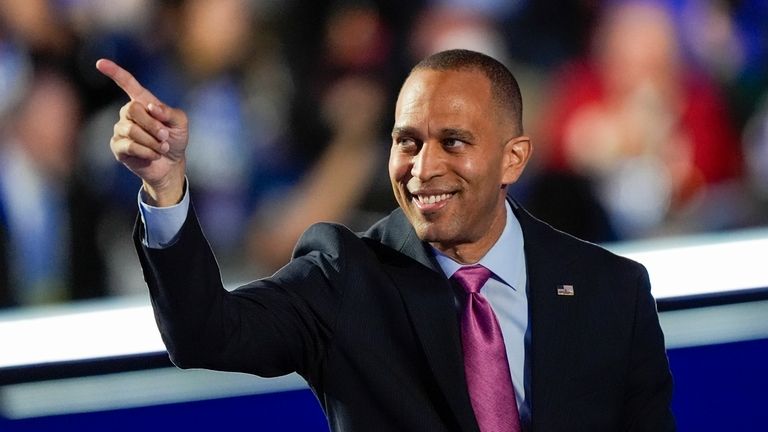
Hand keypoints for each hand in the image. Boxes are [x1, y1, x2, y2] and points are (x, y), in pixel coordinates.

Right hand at [96, 59, 188, 205]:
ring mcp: (121, 129)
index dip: (114, 72)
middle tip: (165, 136)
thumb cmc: (174, 139)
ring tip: (162, 148)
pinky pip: (130, 146)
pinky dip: (147, 151)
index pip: (127, 84)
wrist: (171, 164)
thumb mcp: (180, 123)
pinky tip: (154, 155)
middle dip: (153, 125)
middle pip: (132, 109)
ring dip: (153, 141)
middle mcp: (128, 113)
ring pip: (132, 130)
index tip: (100, 63)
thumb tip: (151, 108)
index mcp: (143, 102)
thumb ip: (169, 113)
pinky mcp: (118, 146)